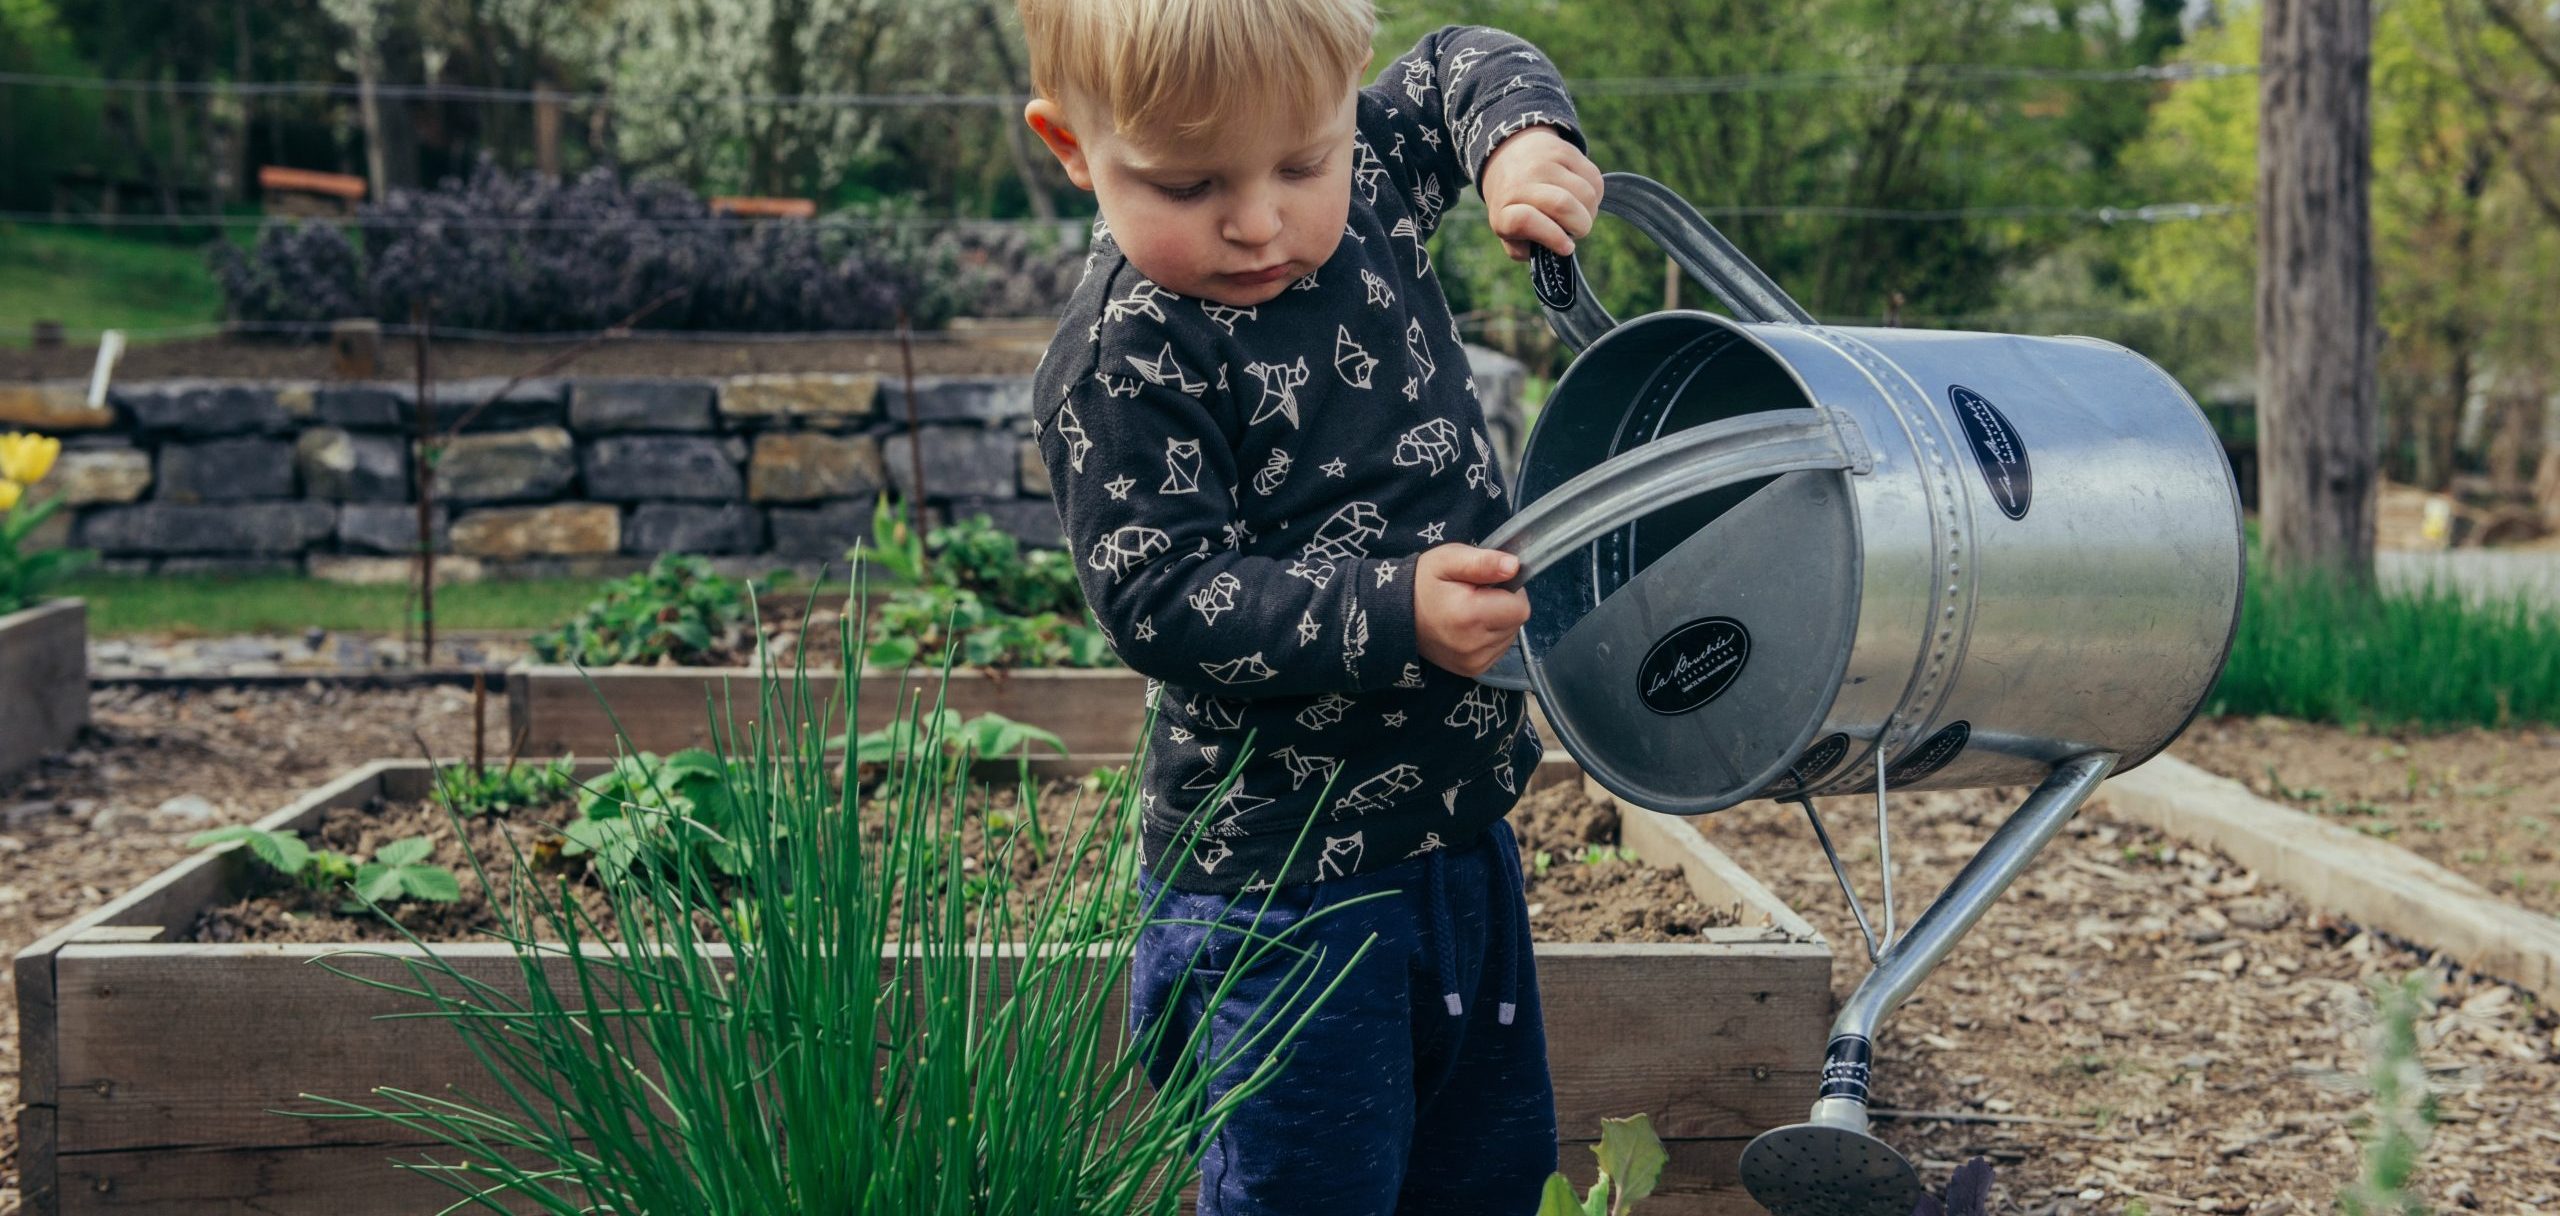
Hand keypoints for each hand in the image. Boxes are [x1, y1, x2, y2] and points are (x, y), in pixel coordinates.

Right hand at [1414, 543, 1530, 676]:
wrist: (1394, 615)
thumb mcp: (1448, 560)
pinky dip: (1490, 637)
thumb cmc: (1422, 582)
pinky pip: (1499, 649)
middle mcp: (1474, 645)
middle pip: (1516, 623)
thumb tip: (1515, 566)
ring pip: (1509, 636)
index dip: (1510, 591)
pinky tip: (1470, 628)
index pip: (1520, 608)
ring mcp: (1473, 662)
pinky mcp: (1472, 670)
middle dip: (1503, 606)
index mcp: (1470, 616)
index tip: (1487, 584)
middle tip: (1475, 596)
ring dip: (1498, 622)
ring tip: (1470, 612)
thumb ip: (1484, 562)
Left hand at [1478, 126, 1602, 260]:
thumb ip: (1524, 249)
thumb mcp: (1508, 232)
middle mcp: (1520, 182)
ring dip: (1590, 211)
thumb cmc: (1514, 205)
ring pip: (1586, 194)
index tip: (1567, 247)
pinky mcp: (1564, 150)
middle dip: (1580, 227)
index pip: (1525, 220)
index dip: (1552, 237)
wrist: (1510, 155)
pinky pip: (1594, 179)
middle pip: (1563, 205)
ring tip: (1578, 214)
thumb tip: (1554, 250)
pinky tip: (1581, 197)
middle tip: (1575, 230)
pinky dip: (1595, 195)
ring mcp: (1543, 163)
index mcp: (1503, 209)